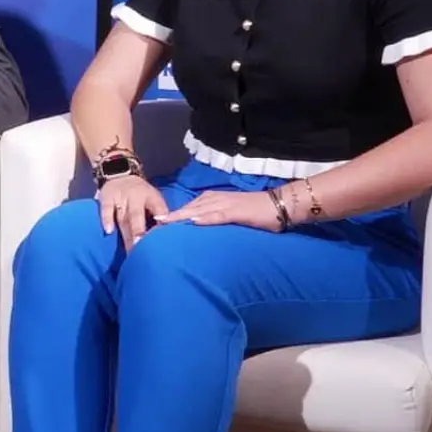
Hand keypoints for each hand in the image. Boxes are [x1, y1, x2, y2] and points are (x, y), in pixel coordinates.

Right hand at [97, 175, 169, 247]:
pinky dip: (107, 220)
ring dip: (126, 233)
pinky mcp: (106, 199)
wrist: (119, 174)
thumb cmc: (141, 194)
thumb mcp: (154, 198)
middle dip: (139, 232)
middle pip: (137, 215)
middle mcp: (135, 197)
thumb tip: (169, 231)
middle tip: (143, 249)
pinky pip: (106, 210)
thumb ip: (160, 213)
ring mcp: (120, 198)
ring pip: (123, 217)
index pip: (157, 206)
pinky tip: (108, 231)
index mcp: (150, 197)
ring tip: (130, 250)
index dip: (160, 216)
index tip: (162, 229)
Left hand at [152, 188, 284, 232]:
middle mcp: (215, 199)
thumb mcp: (230, 216)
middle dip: (170, 218)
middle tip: (153, 227)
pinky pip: (217, 215)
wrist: (278, 205)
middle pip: (187, 209)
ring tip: (164, 226)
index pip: (187, 209)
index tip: (155, 227)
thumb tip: (198, 232)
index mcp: (212, 200)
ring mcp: (225, 204)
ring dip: (181, 218)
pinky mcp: (236, 211)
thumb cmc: (256, 213)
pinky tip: (193, 223)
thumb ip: (215, 221)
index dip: (171, 217)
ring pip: (197, 210)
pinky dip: (205, 218)